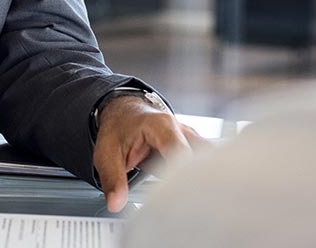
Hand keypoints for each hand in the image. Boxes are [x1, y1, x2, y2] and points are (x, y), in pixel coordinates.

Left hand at [92, 95, 208, 213]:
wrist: (124, 112)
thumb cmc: (118, 128)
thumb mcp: (107, 154)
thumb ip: (112, 179)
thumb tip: (115, 203)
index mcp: (161, 126)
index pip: (180, 153)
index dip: (182, 176)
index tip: (177, 197)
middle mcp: (182, 130)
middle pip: (202, 158)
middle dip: (197, 181)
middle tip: (186, 203)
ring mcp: (190, 138)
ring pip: (208, 160)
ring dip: (201, 179)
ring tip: (191, 198)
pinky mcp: (194, 147)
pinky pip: (205, 163)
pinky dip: (199, 177)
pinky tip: (191, 192)